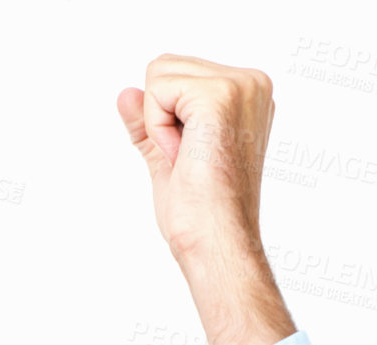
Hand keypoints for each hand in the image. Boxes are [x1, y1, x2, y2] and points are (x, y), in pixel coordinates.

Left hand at [117, 55, 294, 344]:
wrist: (217, 246)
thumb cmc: (203, 218)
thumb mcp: (168, 159)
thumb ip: (149, 123)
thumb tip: (125, 94)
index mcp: (247, 95)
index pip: (177, 75)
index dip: (164, 119)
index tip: (189, 158)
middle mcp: (251, 83)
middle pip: (166, 66)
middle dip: (159, 117)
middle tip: (186, 161)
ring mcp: (240, 86)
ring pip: (159, 74)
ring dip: (158, 124)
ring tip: (187, 160)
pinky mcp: (220, 96)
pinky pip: (157, 90)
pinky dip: (157, 128)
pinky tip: (182, 157)